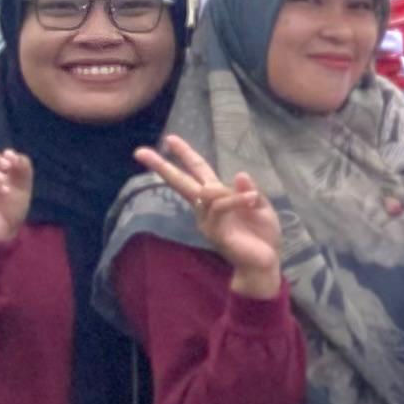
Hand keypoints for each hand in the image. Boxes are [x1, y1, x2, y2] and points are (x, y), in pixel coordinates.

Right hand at [135, 132, 281, 296]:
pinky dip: (236, 200)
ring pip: (209, 192)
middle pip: (182, 182)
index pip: (198, 172)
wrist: (264, 264)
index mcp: (217, 198)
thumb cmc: (261, 236)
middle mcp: (206, 208)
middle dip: (162, 166)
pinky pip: (220, 206)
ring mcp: (207, 220)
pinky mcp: (214, 231)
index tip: (169, 139)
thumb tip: (238, 174)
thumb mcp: (260, 207)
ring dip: (231, 193)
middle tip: (139, 151)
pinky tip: (251, 200)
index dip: (186, 155)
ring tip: (251, 200)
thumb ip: (249, 190)